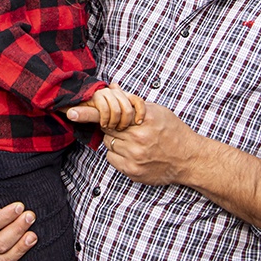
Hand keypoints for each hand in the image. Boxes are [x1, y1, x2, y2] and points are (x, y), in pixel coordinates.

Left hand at [66, 103, 260, 228]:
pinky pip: (112, 159)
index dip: (89, 113)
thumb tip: (112, 88)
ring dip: (115, 141)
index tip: (71, 112)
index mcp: (143, 120)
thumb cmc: (173, 131)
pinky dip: (118, 154)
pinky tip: (134, 153)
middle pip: (107, 129)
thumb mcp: (156, 110)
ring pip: (108, 144)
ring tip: (134, 141)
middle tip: (124, 127)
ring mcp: (134, 157)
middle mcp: (138, 139)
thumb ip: (132, 101)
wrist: (189, 159)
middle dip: (111, 126)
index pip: (109, 114)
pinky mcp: (132, 172)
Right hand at [79, 85, 145, 130]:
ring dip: (114, 122)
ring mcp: (105, 93)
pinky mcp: (95, 96)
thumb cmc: (99, 113)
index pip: (137, 100)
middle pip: (128, 108)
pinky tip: (103, 124)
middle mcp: (115, 91)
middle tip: (119, 129)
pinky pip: (105, 109)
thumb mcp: (114, 116)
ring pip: (117, 110)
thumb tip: (141, 122)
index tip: (139, 122)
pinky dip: (105, 119)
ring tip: (110, 127)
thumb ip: (125, 116)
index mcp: (122, 94)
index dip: (141, 111)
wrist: (77, 106)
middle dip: (125, 122)